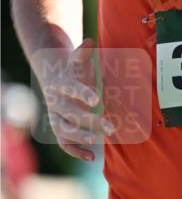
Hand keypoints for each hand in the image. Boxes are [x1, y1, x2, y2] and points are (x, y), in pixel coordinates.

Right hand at [40, 38, 113, 160]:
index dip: (82, 94)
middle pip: (71, 114)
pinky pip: (63, 143)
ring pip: (64, 130)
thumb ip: (83, 53)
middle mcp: (56, 102)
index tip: (96, 100)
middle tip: (110, 127)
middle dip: (90, 121)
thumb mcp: (77, 60)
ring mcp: (55, 117)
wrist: (54, 78)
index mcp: (61, 84)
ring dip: (80, 137)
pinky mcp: (58, 128)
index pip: (71, 89)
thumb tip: (89, 40)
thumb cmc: (72, 69)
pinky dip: (76, 151)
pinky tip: (92, 157)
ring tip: (97, 142)